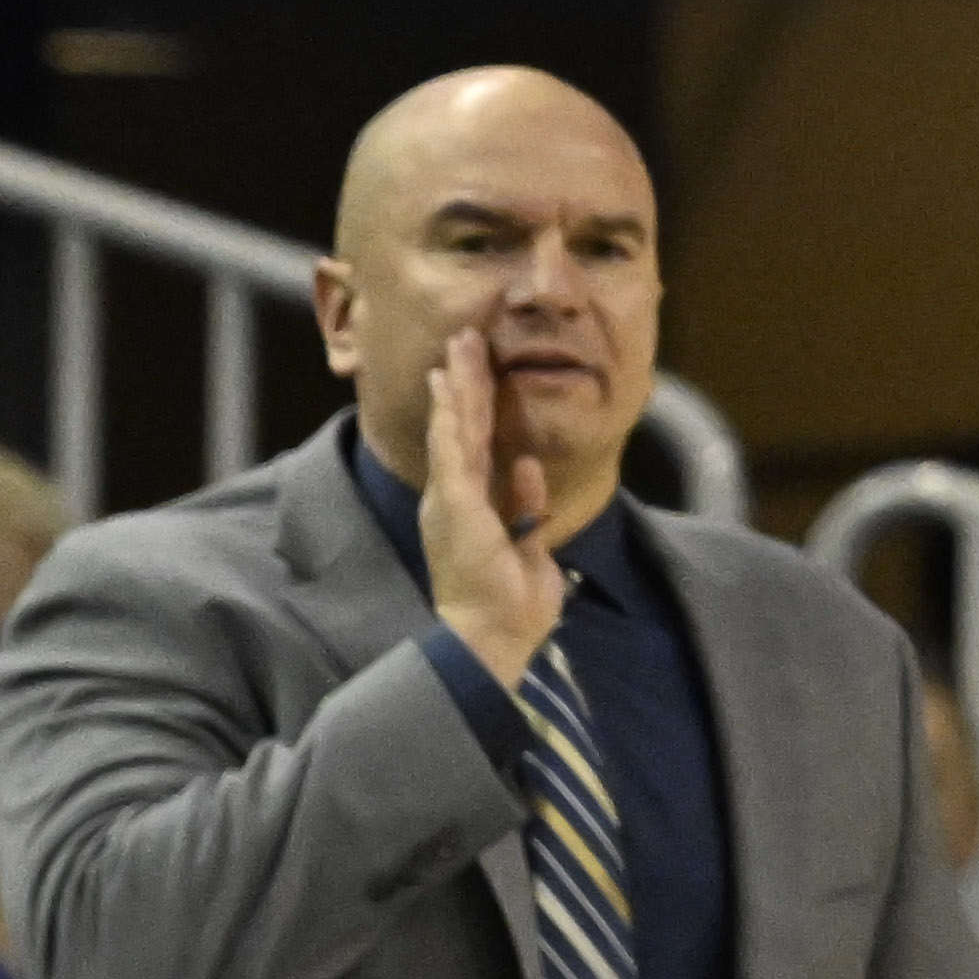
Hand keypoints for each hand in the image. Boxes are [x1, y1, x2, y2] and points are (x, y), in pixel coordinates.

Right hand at [418, 337, 564, 682]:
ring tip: (458, 346)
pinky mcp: (455, 505)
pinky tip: (450, 384)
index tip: (473, 372)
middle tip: (464, 339)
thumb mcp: (529, 546)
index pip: (472, 448)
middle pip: (461, 429)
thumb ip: (526, 506)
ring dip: (458, 386)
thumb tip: (529, 467)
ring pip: (455, 430)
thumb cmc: (510, 607)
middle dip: (464, 382)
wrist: (492, 638)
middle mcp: (452, 500)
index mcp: (468, 510)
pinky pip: (453, 450)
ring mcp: (451, 500)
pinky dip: (451, 415)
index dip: (474, 407)